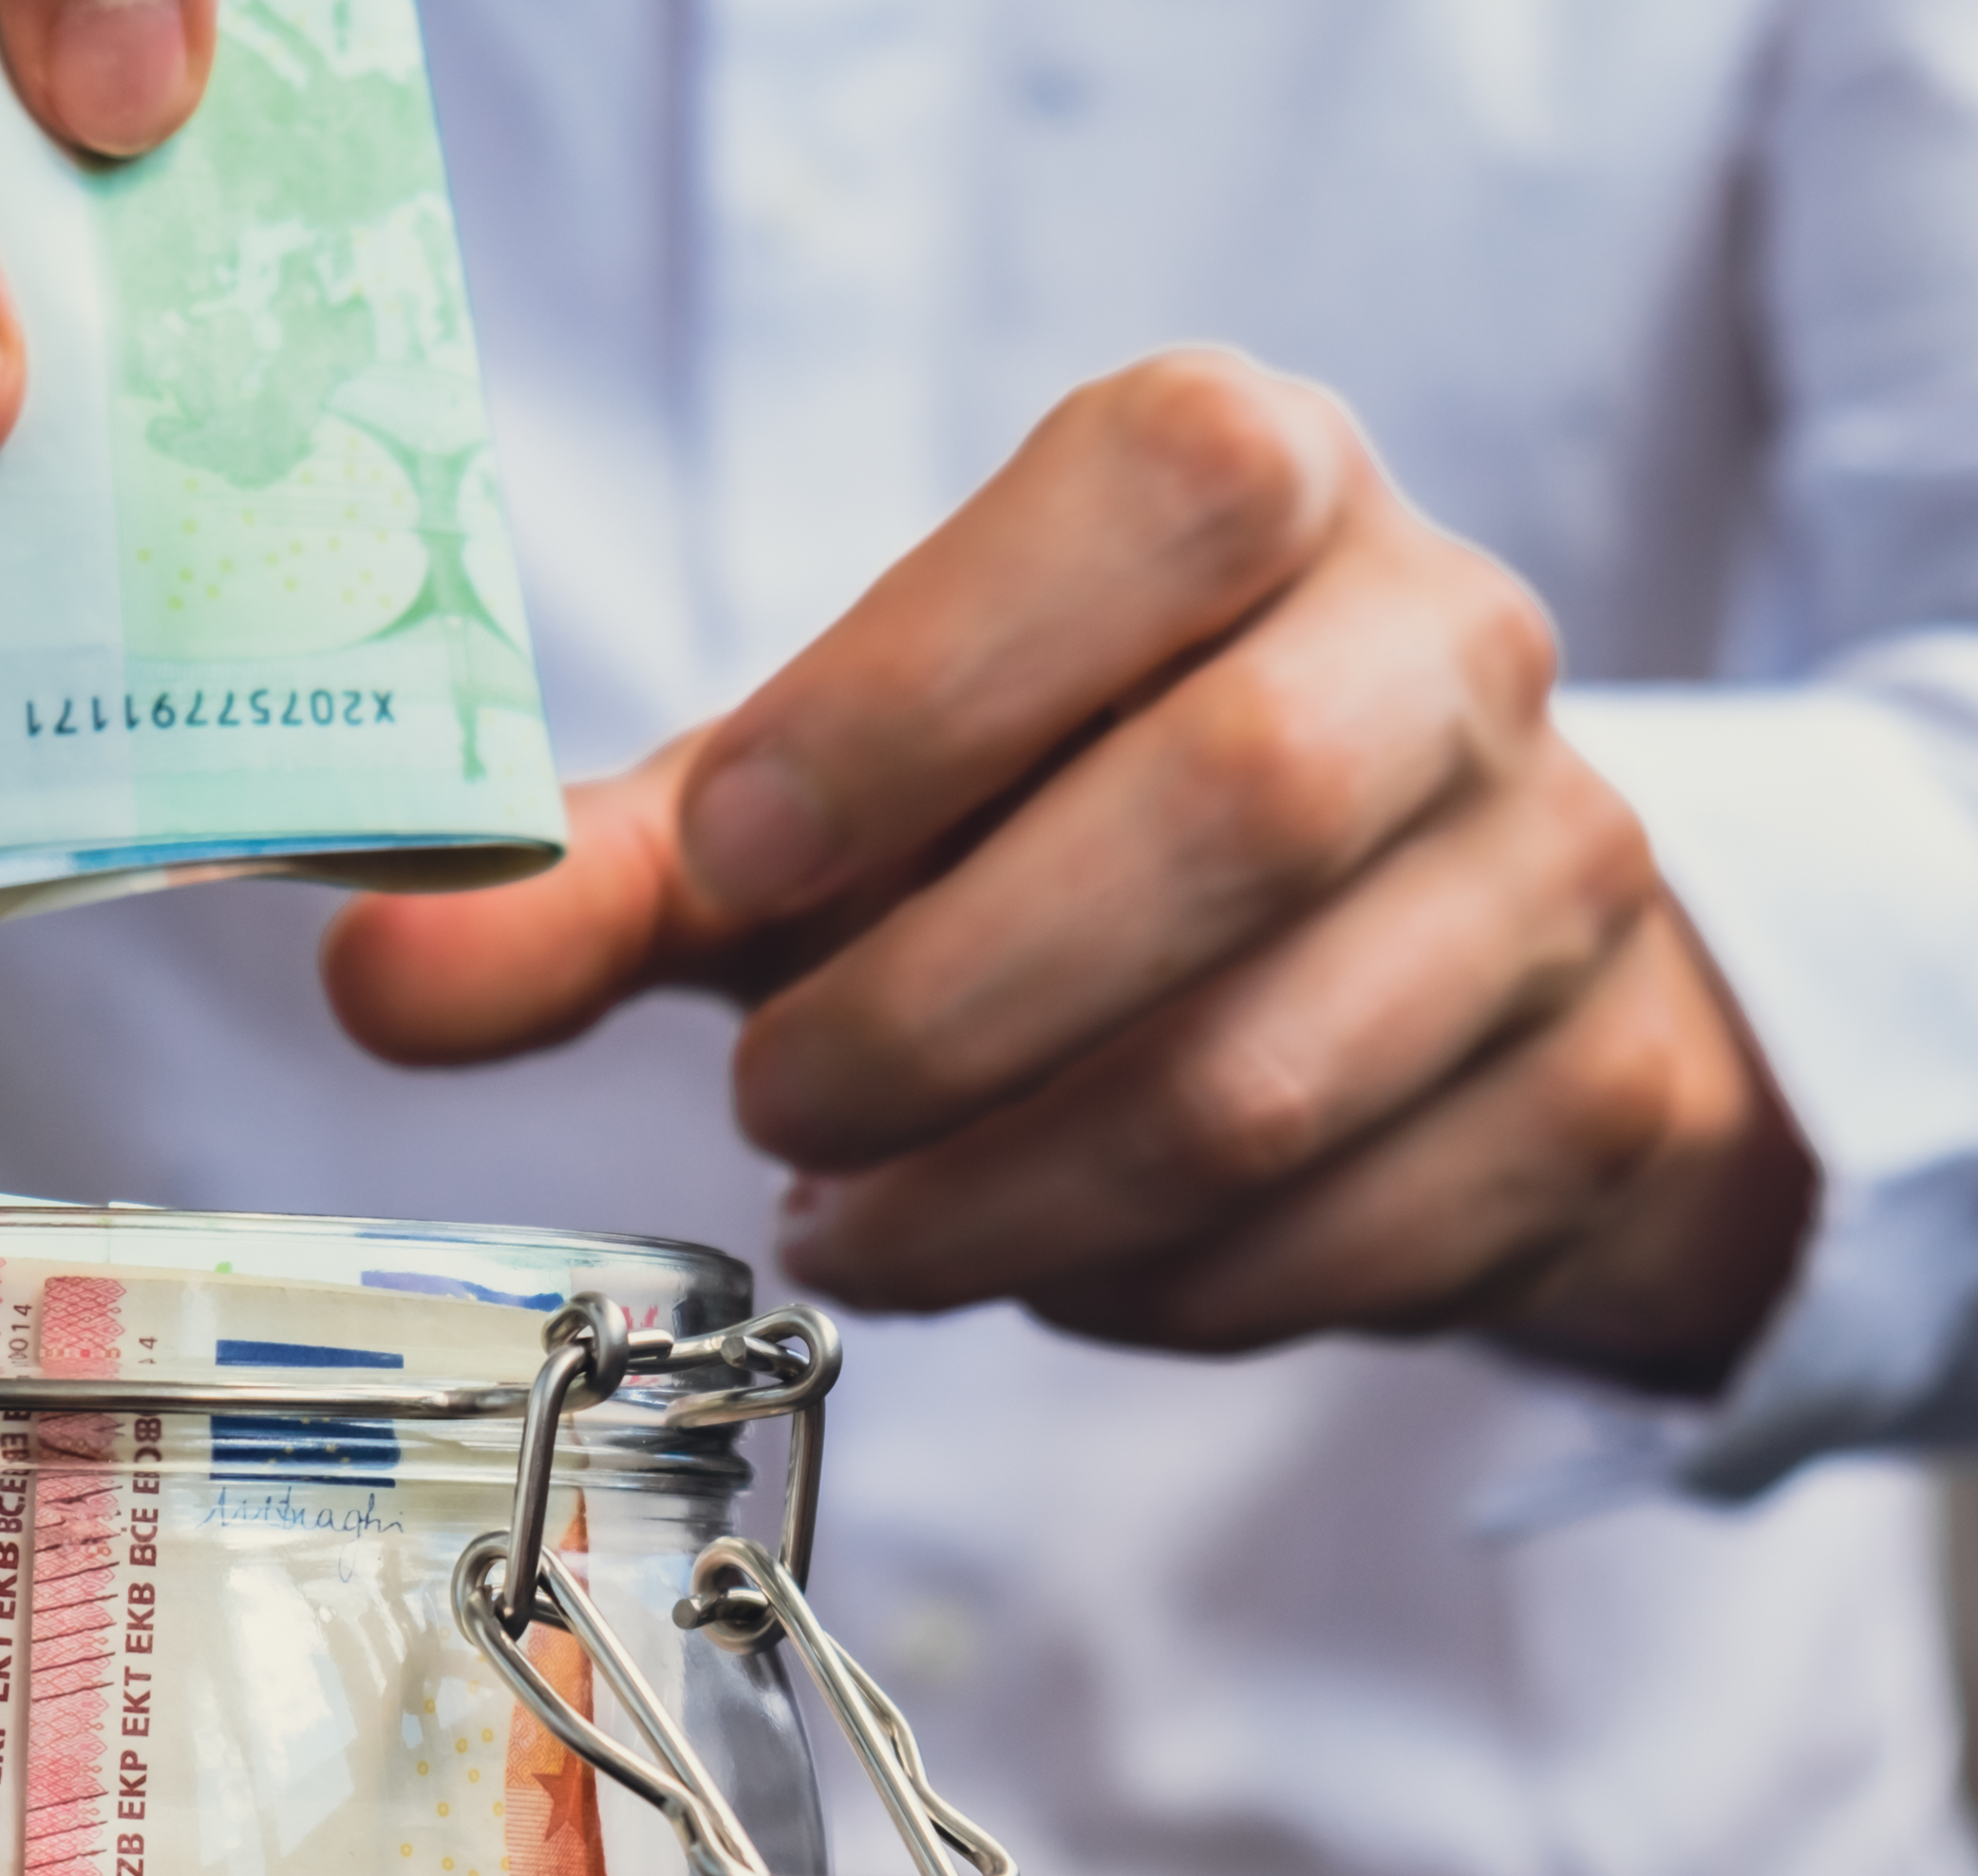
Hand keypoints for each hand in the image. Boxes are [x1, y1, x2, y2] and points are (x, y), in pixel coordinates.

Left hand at [326, 352, 1815, 1389]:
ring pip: (1276, 1080)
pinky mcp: (1604, 1090)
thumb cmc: (1059, 833)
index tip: (724, 874)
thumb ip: (611, 880)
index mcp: (1258, 480)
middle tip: (774, 1116)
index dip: (924, 690)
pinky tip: (1045, 1257)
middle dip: (943, 1010)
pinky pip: (1354, 1244)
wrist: (1410, 952)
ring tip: (862, 1226)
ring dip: (1007, 1201)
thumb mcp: (829, 821)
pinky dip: (1146, 1294)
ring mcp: (1564, 870)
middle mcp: (1451, 639)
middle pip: (1232, 809)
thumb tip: (374, 970)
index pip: (1154, 499)